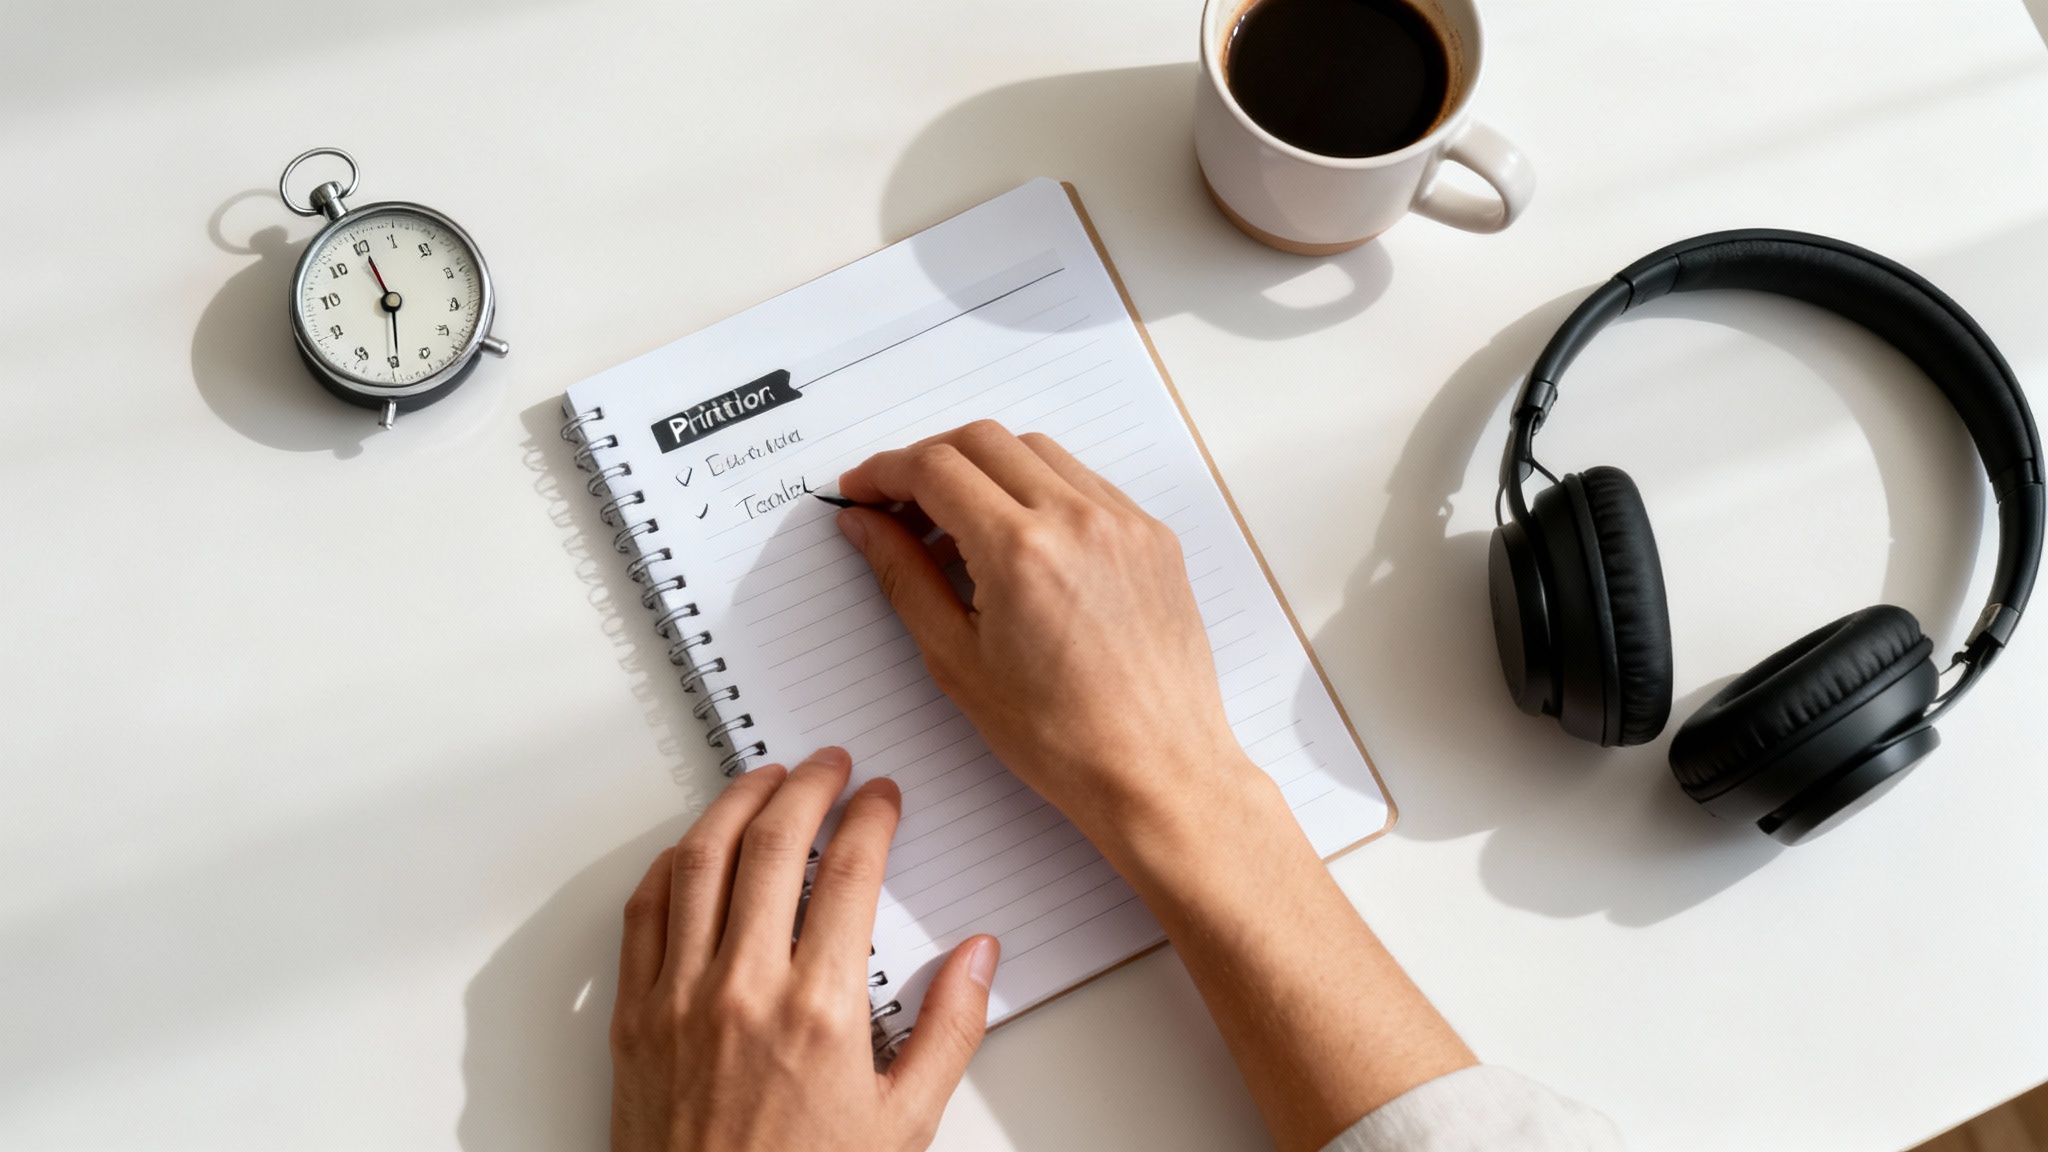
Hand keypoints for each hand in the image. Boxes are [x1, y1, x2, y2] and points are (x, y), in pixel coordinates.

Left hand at [610, 747, 999, 1151]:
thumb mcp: (904, 1125)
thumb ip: (950, 1031)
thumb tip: (980, 957)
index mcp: (819, 1011)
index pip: (847, 873)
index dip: (870, 818)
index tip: (882, 797)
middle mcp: (743, 989)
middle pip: (771, 844)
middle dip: (805, 786)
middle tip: (829, 764)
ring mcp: (679, 997)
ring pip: (699, 861)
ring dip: (734, 804)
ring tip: (764, 779)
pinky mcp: (633, 1017)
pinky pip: (643, 912)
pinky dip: (670, 864)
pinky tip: (693, 848)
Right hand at [834, 421, 1256, 847]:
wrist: (1156, 770)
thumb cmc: (1058, 737)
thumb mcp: (957, 660)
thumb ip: (903, 577)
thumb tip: (864, 524)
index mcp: (1021, 550)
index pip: (936, 468)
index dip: (884, 472)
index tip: (860, 492)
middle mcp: (1077, 518)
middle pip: (983, 441)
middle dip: (928, 460)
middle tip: (897, 505)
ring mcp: (1123, 522)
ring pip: (1036, 452)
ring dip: (985, 468)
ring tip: (956, 526)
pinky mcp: (1153, 537)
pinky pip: (1084, 482)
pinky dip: (1038, 490)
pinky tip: (1018, 540)